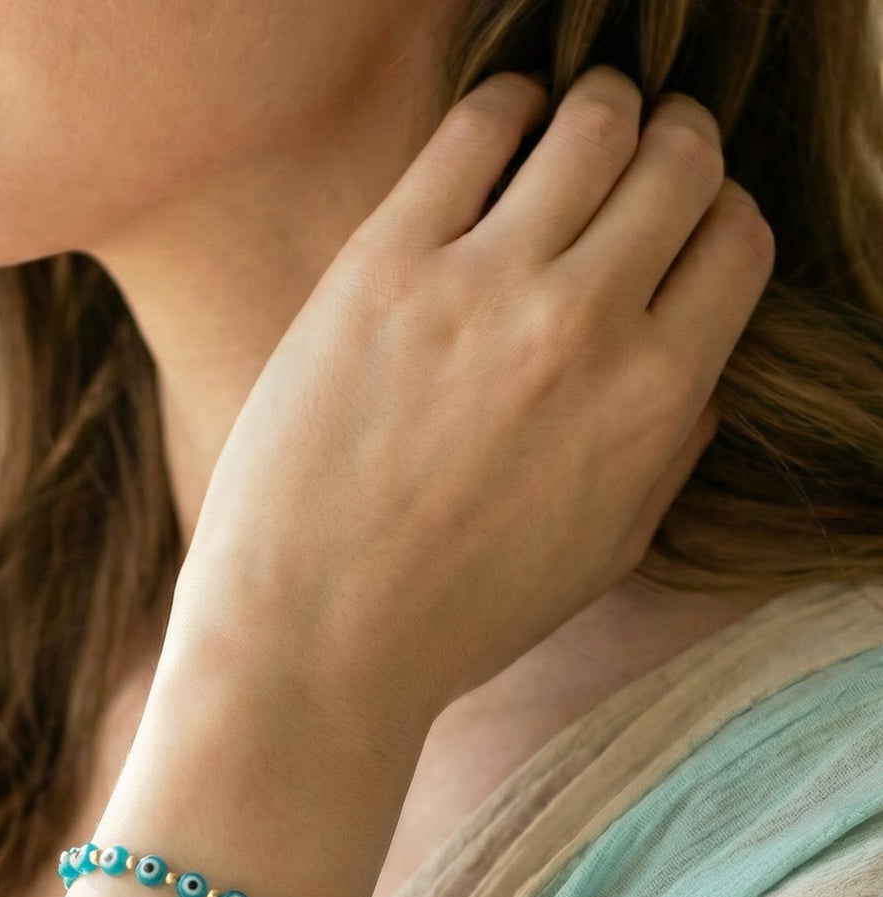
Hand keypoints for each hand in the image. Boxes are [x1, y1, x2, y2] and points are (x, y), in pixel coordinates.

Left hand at [163, 63, 774, 754]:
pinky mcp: (383, 267)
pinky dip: (505, 105)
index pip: (737, 240)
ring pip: (591, 125)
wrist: (311, 639)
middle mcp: (584, 326)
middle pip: (678, 164)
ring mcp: (481, 287)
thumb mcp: (600, 556)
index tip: (676, 225)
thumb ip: (668, 452)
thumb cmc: (451, 616)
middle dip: (671, 147)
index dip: (714, 220)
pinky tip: (497, 126)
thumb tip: (699, 368)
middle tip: (635, 154)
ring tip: (570, 127)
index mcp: (654, 398)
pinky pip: (475, 127)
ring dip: (598, 109)